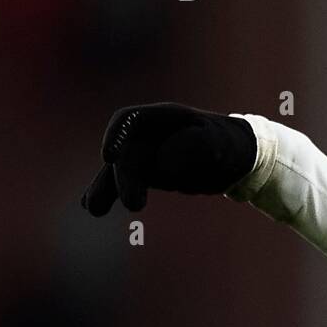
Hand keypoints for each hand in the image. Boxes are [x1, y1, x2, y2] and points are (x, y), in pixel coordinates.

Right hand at [81, 103, 256, 214]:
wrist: (237, 156)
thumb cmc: (229, 143)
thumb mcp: (219, 143)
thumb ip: (197, 148)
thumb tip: (165, 164)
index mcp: (165, 117)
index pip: (130, 119)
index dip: (116, 135)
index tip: (109, 157)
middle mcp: (150, 134)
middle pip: (126, 152)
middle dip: (124, 178)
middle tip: (134, 206)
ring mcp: (146, 152)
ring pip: (119, 169)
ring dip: (106, 188)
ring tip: (94, 209)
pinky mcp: (148, 172)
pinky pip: (124, 182)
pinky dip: (109, 192)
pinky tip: (90, 206)